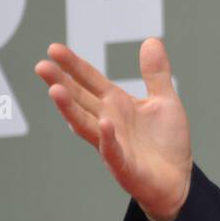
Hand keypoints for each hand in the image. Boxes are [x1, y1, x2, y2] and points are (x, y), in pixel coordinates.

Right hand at [34, 38, 192, 220]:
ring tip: (55, 90)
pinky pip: (113, 152)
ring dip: (70, 110)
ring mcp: (113, 145)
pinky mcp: (125, 167)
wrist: (178, 180)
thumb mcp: (165, 101)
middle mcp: (108, 123)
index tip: (53, 49)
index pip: (90, 81)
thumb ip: (156, 73)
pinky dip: (108, 139)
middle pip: (80, 101)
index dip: (73, 65)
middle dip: (61, 83)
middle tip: (41, 66)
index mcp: (116, 105)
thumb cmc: (166, 143)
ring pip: (86, 126)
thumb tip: (151, 40)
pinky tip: (104, 123)